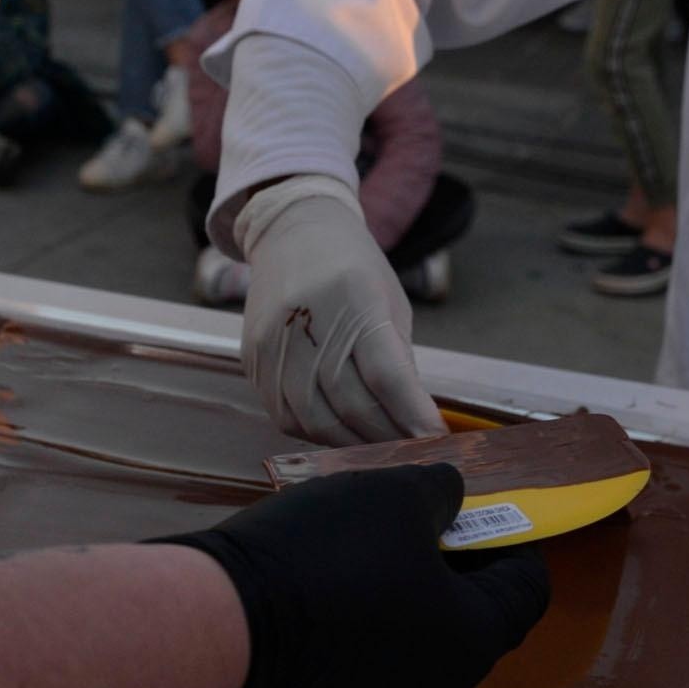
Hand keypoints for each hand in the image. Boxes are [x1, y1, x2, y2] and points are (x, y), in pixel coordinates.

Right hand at [153, 464, 550, 687]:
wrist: (221, 623)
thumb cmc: (323, 552)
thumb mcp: (394, 493)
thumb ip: (440, 493)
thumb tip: (452, 499)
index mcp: (470, 640)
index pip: (525, 592)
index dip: (515, 546)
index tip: (488, 517)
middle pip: (467, 626)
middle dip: (452, 575)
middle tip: (418, 531)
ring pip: (413, 656)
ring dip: (403, 611)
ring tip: (362, 564)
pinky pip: (362, 680)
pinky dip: (357, 644)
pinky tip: (322, 606)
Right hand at [237, 177, 443, 445]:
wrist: (291, 231)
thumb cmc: (353, 267)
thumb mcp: (389, 301)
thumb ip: (399, 361)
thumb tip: (414, 423)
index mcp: (354, 297)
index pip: (386, 374)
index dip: (412, 416)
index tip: (435, 441)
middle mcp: (308, 320)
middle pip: (351, 404)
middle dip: (389, 438)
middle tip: (412, 455)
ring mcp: (274, 342)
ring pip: (316, 420)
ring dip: (354, 446)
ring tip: (380, 453)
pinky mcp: (253, 360)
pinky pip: (285, 416)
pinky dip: (317, 435)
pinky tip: (341, 437)